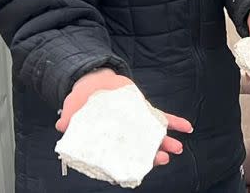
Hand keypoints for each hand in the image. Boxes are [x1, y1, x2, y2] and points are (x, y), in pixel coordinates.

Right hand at [56, 68, 193, 166]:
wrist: (94, 81)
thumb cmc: (82, 99)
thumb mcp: (73, 106)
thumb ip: (69, 116)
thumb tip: (62, 125)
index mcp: (108, 139)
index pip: (121, 156)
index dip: (131, 163)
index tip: (140, 168)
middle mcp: (126, 135)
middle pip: (141, 149)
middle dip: (153, 155)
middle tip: (164, 158)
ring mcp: (137, 123)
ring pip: (154, 136)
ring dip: (167, 142)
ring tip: (178, 148)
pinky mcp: (145, 110)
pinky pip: (163, 117)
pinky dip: (176, 122)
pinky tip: (187, 127)